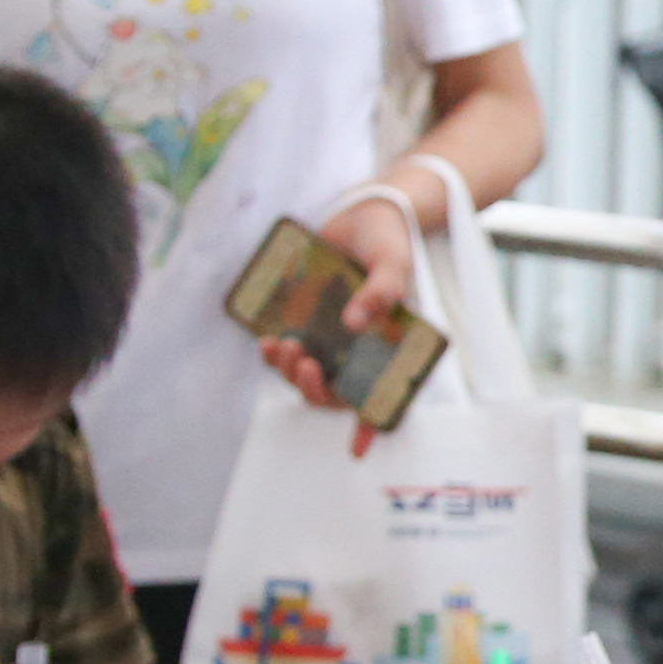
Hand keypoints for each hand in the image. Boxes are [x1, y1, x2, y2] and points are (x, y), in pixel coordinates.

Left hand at [257, 197, 426, 453]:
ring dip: (291, 373)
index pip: (381, 394)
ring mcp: (330, 337)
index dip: (369, 425)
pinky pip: (288, 350)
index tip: (357, 450)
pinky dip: (275, 354)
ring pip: (307, 374)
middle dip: (314, 388)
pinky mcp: (306, 320)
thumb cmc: (389, 242)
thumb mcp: (395, 264)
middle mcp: (358, 349)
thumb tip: (354, 324)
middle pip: (335, 391)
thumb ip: (381, 292)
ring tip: (283, 348)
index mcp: (388, 346)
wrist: (364, 213)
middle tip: (304, 363)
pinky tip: (267, 341)